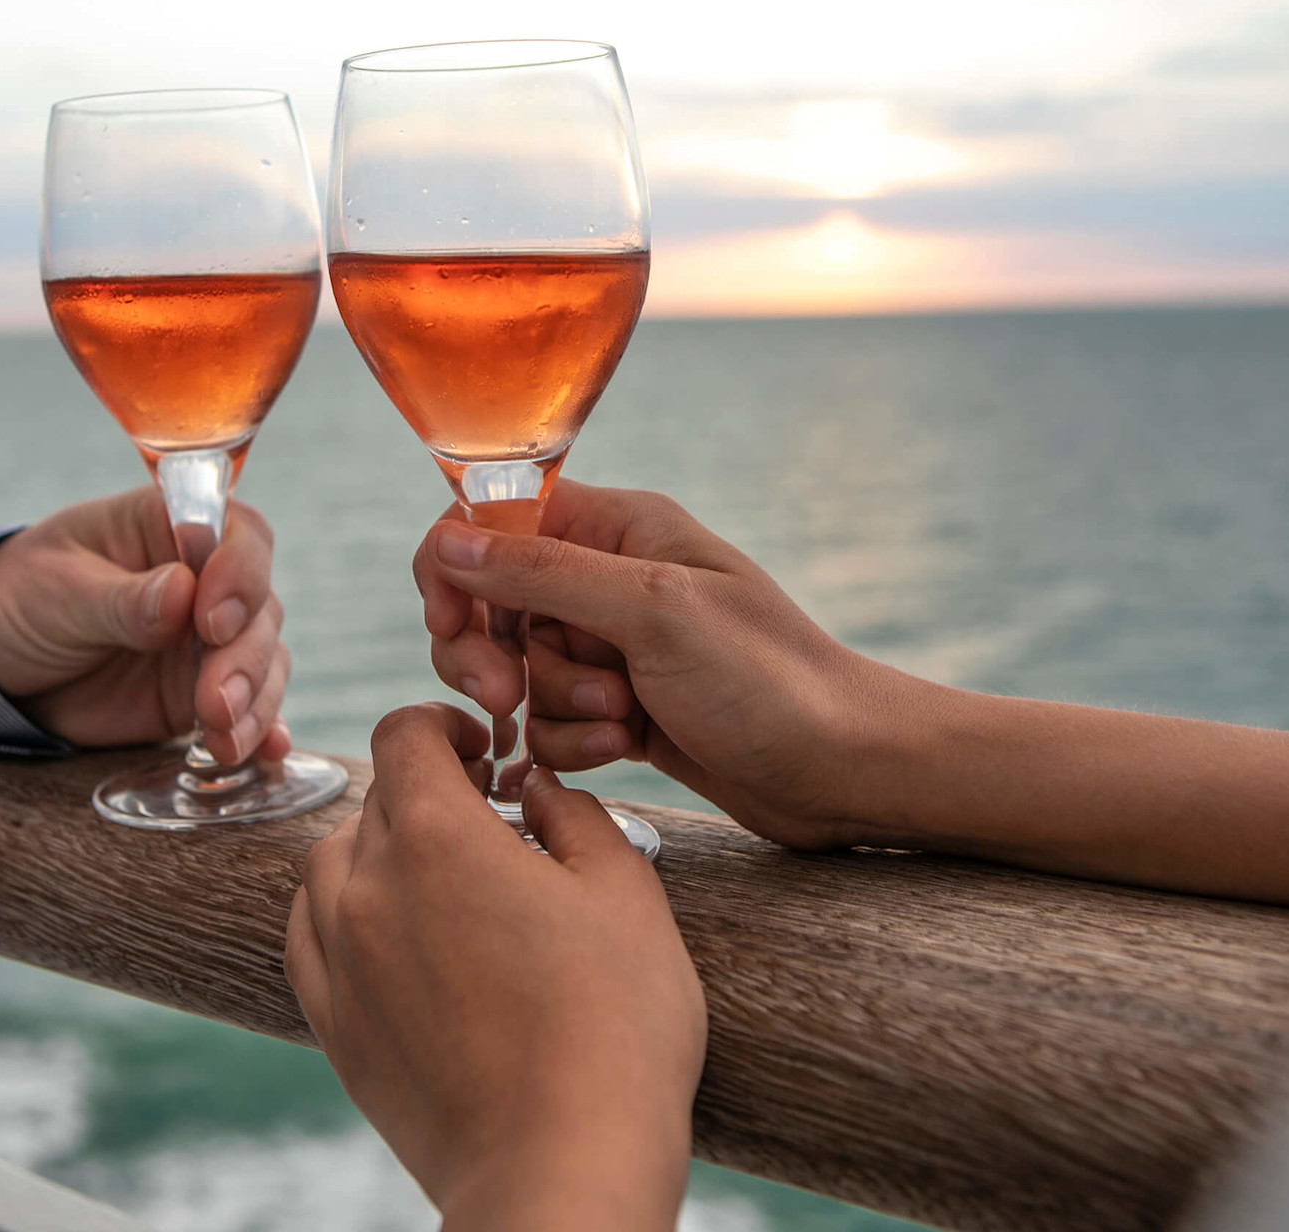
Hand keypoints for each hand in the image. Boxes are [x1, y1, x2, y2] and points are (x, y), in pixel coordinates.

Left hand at [0, 486, 293, 760]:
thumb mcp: (57, 590)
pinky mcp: (202, 694)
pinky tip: (267, 753)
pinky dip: (261, 731)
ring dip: (255, 702)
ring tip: (226, 741)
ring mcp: (207, 642)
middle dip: (245, 659)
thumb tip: (182, 593)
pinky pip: (248, 710)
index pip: (238, 536)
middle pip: (260, 610)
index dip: (242, 573)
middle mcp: (205, 582)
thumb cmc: (22, 597)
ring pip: (263, 663)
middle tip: (215, 701)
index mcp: (170, 528)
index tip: (213, 620)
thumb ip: (120, 599)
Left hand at [286, 704, 704, 1230]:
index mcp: (439, 837)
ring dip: (376, 852)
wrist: (561, 1164)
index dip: (443, 726)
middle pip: (373, 801)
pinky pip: (308, 940)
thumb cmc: (613, 1028)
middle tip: (487, 824)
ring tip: (440, 881)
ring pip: (328, 866)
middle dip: (426, 793)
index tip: (484, 754)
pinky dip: (340, 916)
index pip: (403, 734)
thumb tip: (536, 789)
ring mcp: (341, 962)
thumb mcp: (627, 895)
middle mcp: (369, 888)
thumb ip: (576, 817)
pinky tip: (391, 934)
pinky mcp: (335, 1028)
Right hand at [415, 481, 936, 850]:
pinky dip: (574, 742)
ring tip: (621, 717)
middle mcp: (609, 579)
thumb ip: (543, 573)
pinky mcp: (621, 709)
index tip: (454, 626)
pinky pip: (551, 721)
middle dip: (493, 655)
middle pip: (492, 603)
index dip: (456, 570)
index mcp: (618, 529)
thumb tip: (447, 538)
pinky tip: (626, 749)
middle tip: (505, 694)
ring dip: (554, 705)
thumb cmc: (768, 680)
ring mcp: (615, 647)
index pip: (494, 521)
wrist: (841, 769)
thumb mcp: (652, 613)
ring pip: (520, 671)